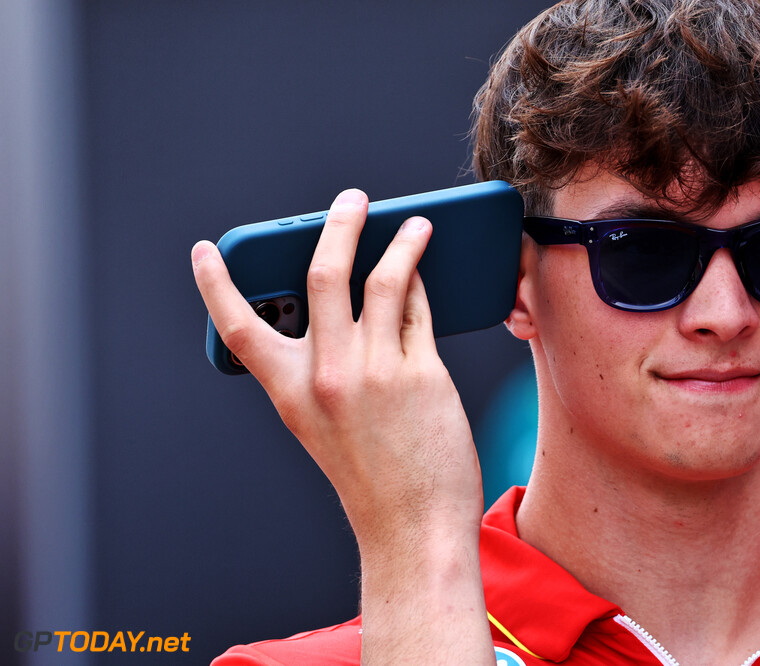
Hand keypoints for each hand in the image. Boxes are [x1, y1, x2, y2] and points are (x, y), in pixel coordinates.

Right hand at [192, 188, 492, 662]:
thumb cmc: (373, 478)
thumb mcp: (324, 426)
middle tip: (352, 200)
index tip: (205, 251)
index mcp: (290, 392)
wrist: (412, 527)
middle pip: (323, 275)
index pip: (240, 328)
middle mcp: (325, 376)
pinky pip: (417, 310)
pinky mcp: (419, 374)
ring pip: (382, 279)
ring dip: (399, 240)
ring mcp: (372, 372)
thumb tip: (358, 297)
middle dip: (338, 225)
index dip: (216, 285)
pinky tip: (427, 270)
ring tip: (413, 223)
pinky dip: (421, 283)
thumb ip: (327, 367)